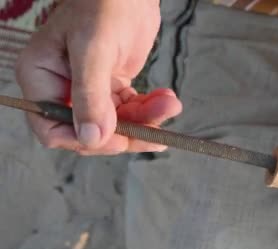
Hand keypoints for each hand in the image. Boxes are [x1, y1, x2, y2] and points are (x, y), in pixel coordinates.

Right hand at [16, 0, 181, 153]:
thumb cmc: (103, 6)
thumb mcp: (93, 50)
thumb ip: (91, 96)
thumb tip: (92, 139)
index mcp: (41, 78)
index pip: (52, 129)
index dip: (86, 141)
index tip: (120, 139)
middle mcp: (61, 87)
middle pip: (90, 132)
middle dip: (126, 133)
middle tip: (157, 132)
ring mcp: (88, 88)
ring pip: (117, 124)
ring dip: (146, 121)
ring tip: (171, 105)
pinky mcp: (112, 86)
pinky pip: (131, 110)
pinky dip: (151, 110)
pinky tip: (167, 100)